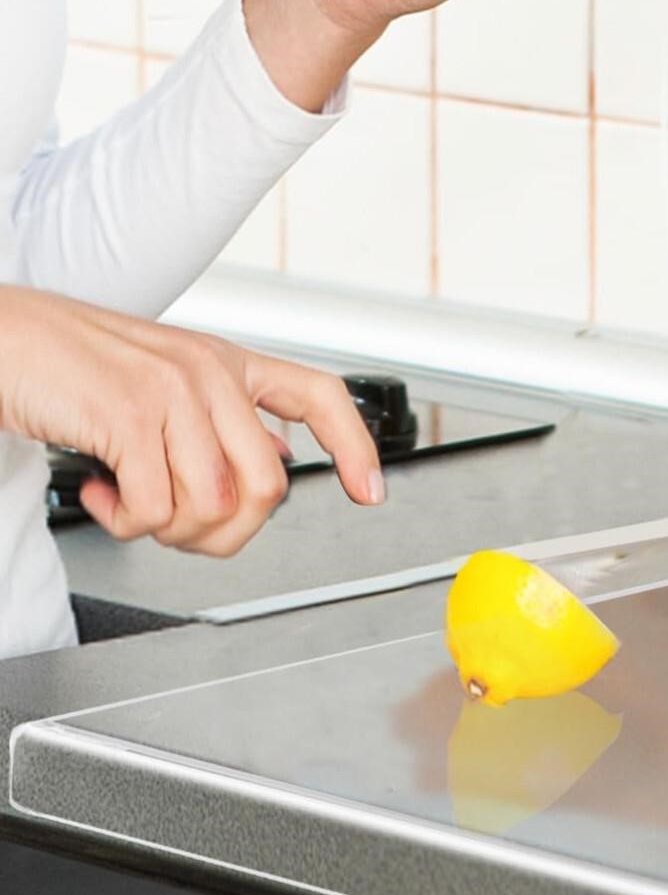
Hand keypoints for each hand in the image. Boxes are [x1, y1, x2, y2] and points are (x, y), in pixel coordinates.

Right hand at [0, 288, 382, 556]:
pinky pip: (154, 509)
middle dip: (223, 531)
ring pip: (214, 505)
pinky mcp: (128, 417)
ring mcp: (171, 392)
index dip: (354, 447)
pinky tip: (102, 491)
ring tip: (130, 501)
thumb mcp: (163, 382)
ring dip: (168, 528)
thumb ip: (220, 419)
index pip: (318, 397)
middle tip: (174, 522)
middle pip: (266, 489)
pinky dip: (125, 522)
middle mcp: (209, 372)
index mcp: (226, 363)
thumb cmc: (71, 365)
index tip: (369, 491)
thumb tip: (272, 460)